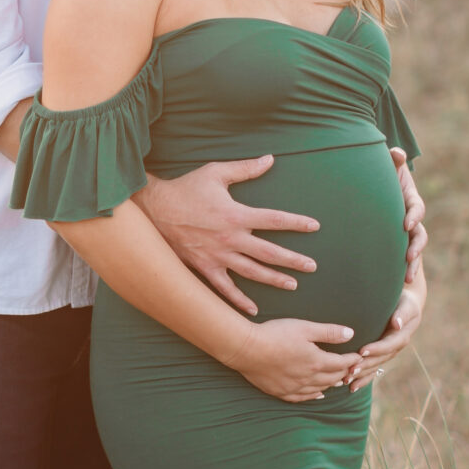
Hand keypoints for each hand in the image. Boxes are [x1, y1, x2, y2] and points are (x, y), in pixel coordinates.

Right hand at [135, 156, 317, 316]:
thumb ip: (245, 168)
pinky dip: (239, 300)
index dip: (296, 223)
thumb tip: (270, 159)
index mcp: (236, 215)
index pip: (274, 220)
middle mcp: (230, 238)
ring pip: (252, 272)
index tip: (314, 226)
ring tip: (292, 284)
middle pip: (269, 252)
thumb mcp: (215, 173)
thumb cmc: (185, 189)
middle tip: (311, 266)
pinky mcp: (204, 267)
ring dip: (274, 279)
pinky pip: (224, 288)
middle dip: (293, 260)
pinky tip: (253, 309)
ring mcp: (217, 256)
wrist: (154, 210)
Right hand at [227, 316, 357, 402]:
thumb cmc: (275, 334)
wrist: (247, 349)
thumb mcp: (304, 327)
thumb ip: (329, 332)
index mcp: (317, 361)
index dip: (352, 360)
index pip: (341, 363)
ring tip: (338, 381)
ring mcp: (294, 387)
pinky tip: (317, 394)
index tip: (359, 357)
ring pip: (319, 389)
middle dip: (344, 372)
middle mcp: (309, 378)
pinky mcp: (281, 392)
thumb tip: (351, 334)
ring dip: (331, 385)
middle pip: (332, 378)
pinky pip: (302, 398)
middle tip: (351, 369)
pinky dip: (313, 396)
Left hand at [346, 264, 426, 390]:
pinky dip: (363, 379)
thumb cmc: (405, 301)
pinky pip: (373, 370)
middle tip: (349, 370)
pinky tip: (352, 388)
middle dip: (365, 365)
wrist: (407, 305)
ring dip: (361, 375)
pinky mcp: (381, 356)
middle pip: (379, 360)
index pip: (387, 345)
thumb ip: (402, 314)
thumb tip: (397, 324)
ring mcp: (388, 354)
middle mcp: (394, 348)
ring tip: (346, 380)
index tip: (361, 351)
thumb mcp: (407, 305)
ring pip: (374, 367)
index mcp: (401, 337)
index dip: (375, 349)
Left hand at [389, 148, 426, 282]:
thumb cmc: (383, 176)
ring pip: (414, 250)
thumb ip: (393, 159)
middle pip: (419, 235)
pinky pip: (400, 258)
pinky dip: (400, 269)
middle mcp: (411, 219)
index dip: (414, 216)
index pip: (417, 209)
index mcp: (410, 201)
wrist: (375, 190)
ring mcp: (404, 233)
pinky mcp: (395, 243)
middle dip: (416, 247)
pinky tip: (396, 283)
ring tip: (406, 277)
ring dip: (412, 263)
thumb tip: (396, 153)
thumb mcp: (389, 167)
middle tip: (410, 256)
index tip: (407, 224)